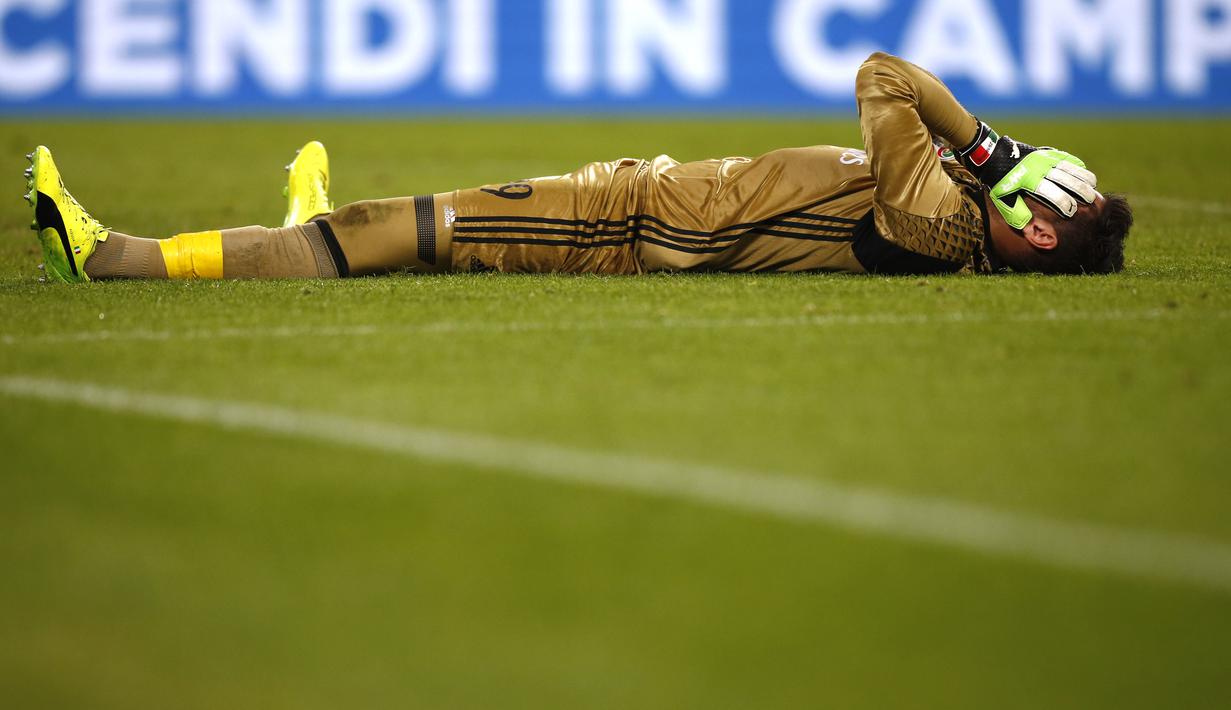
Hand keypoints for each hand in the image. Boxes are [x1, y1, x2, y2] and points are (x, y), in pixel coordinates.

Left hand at [958, 121, 1097, 229]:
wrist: (993, 155)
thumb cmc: (998, 182)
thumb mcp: (1002, 199)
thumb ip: (1016, 213)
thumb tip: (1029, 228)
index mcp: (1029, 181)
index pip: (1052, 193)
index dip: (1064, 203)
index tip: (1071, 212)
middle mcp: (1040, 168)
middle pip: (1066, 179)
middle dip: (1081, 190)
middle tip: (1091, 201)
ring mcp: (1044, 158)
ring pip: (1070, 166)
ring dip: (1084, 177)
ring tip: (1093, 187)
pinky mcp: (1046, 152)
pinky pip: (1066, 157)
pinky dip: (1077, 165)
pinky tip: (1084, 173)